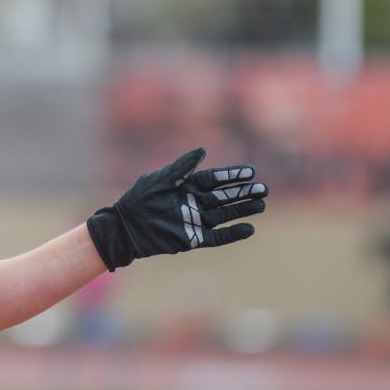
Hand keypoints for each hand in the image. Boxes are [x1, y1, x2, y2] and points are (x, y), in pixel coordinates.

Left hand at [86, 148, 267, 270]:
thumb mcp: (161, 178)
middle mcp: (193, 203)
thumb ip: (182, 166)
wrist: (126, 227)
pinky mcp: (193, 239)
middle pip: (223, 197)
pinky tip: (249, 228)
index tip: (250, 171)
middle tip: (263, 189)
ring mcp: (194, 221)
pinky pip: (217, 237)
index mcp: (185, 186)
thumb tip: (203, 150)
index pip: (214, 180)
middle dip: (243, 193)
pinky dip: (233, 234)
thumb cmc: (139, 199)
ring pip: (224, 215)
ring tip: (261, 205)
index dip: (231, 176)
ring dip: (242, 210)